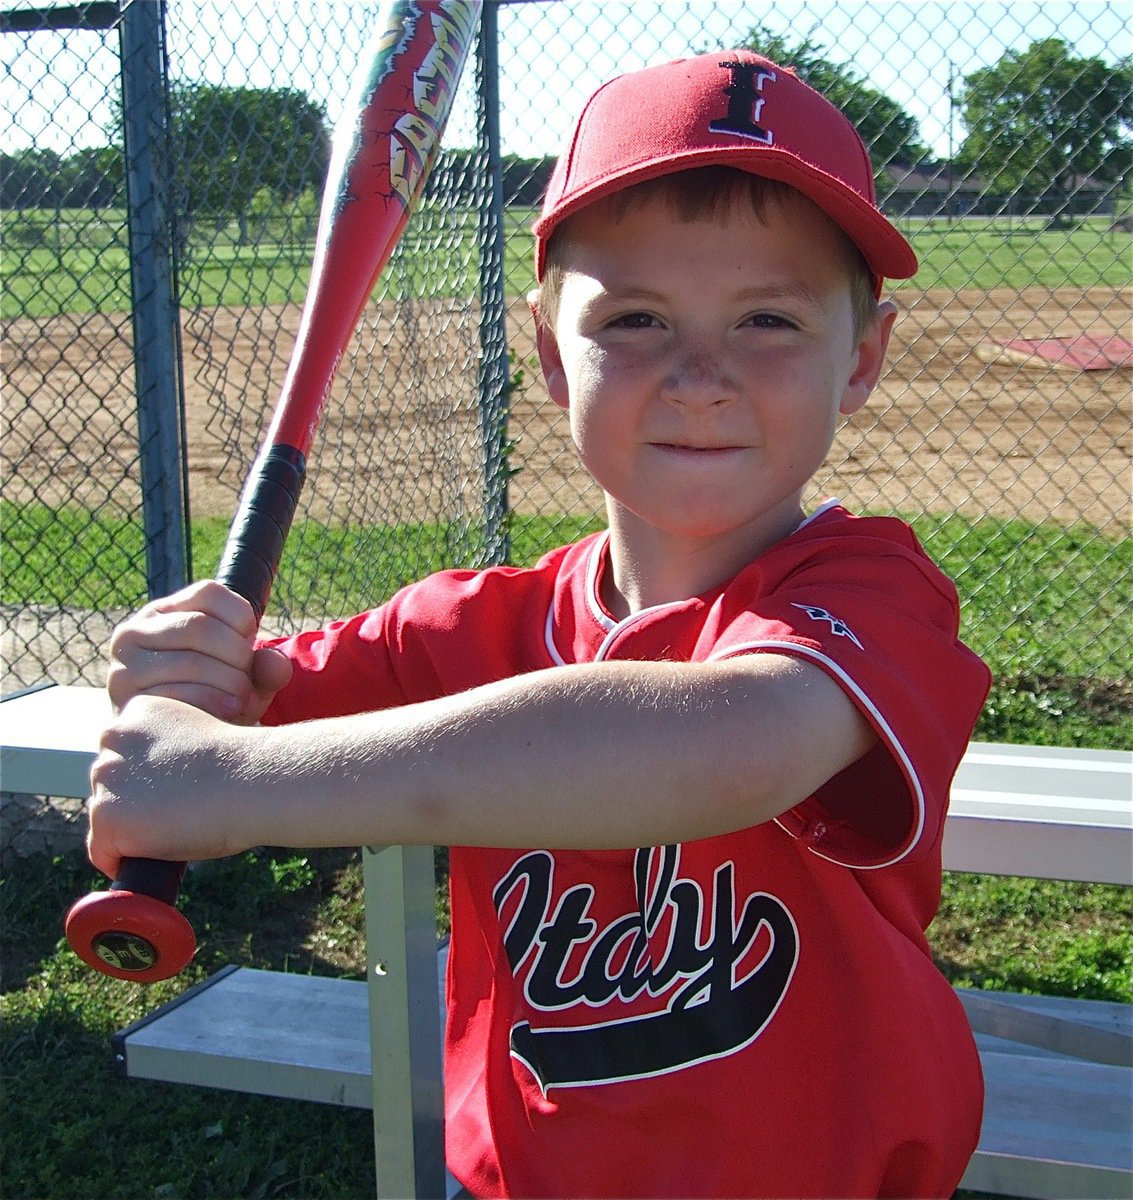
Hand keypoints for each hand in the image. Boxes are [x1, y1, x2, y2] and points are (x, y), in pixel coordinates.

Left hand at [86, 695, 257, 879]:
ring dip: (134, 831)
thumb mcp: (198, 739)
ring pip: (106, 818)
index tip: (183, 788)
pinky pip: (104, 853)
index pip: (125, 757)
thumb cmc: (243, 765)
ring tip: (176, 829)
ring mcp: (106, 777)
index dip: (153, 781)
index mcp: (137, 710)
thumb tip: (156, 790)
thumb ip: (168, 752)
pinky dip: (127, 861)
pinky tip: (160, 854)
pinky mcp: (106, 816)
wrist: (253, 779)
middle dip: (136, 804)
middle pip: (110, 785)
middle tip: (182, 811)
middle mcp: (113, 737)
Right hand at [107, 580, 291, 722]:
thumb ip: (268, 667)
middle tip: (247, 680)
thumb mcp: (248, 678)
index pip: (209, 593)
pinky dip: (213, 703)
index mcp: (166, 611)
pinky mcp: (126, 699)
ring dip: (228, 682)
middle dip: (237, 656)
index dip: (242, 619)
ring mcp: (125, 665)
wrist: (179, 742)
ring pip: (189, 661)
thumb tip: (274, 663)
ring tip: (241, 699)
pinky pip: (176, 694)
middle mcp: (135, 630)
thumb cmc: (218, 699)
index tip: (249, 647)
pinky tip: (228, 712)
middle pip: (200, 626)